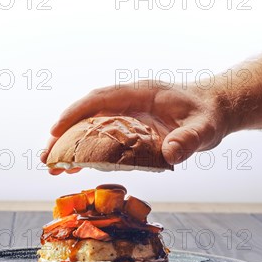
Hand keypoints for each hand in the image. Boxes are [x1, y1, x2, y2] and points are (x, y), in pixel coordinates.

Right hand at [40, 81, 227, 174]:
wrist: (215, 109)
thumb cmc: (207, 115)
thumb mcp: (204, 128)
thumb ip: (190, 140)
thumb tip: (172, 155)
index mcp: (140, 93)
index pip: (101, 99)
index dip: (76, 112)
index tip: (56, 130)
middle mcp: (128, 102)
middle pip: (89, 114)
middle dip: (65, 134)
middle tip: (46, 157)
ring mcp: (128, 114)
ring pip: (91, 127)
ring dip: (72, 145)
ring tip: (53, 167)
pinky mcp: (130, 128)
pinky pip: (103, 138)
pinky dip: (88, 151)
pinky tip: (76, 166)